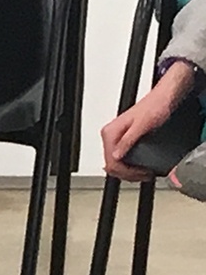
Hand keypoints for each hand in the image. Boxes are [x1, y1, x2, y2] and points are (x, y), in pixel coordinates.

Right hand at [103, 64, 199, 179]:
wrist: (164, 97)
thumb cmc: (156, 106)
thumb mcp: (142, 124)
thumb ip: (127, 140)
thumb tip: (116, 156)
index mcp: (110, 132)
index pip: (111, 161)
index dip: (127, 172)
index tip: (140, 174)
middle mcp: (110, 135)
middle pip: (111, 165)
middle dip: (127, 174)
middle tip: (143, 176)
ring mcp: (116, 138)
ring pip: (115, 164)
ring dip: (128, 172)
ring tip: (143, 174)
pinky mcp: (123, 139)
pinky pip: (120, 158)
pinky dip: (129, 166)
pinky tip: (138, 167)